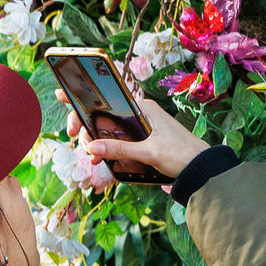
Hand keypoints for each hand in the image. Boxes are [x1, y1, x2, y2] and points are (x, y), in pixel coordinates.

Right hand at [56, 90, 210, 179]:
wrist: (202, 170)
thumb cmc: (182, 154)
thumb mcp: (149, 152)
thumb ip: (120, 149)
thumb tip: (91, 148)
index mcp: (141, 108)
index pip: (108, 96)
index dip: (85, 95)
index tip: (64, 95)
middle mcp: (138, 115)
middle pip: (103, 114)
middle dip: (86, 124)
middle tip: (75, 135)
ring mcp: (138, 130)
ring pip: (108, 131)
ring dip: (95, 141)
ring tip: (90, 156)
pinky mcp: (140, 143)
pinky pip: (117, 143)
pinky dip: (106, 150)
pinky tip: (99, 161)